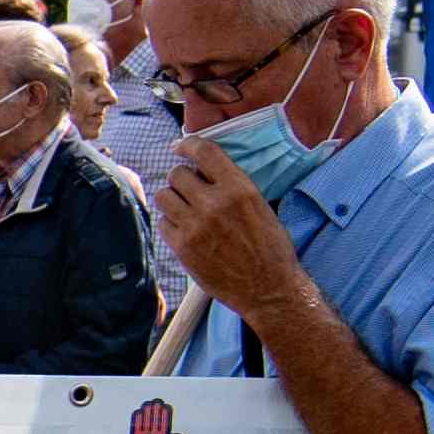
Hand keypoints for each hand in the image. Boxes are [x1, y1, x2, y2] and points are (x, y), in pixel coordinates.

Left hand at [155, 131, 309, 320]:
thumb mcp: (260, 206)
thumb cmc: (270, 247)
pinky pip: (163, 222)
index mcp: (239, 189)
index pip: (204, 152)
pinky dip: (171, 223)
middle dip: (182, 179)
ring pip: (164, 195)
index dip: (188, 145)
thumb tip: (205, 170)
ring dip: (173, 199)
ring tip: (186, 209)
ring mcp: (195, 225)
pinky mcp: (182, 247)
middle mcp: (214, 203)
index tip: (181, 147)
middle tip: (190, 189)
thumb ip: (232, 186)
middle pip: (177, 173)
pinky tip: (186, 230)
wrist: (268, 288)